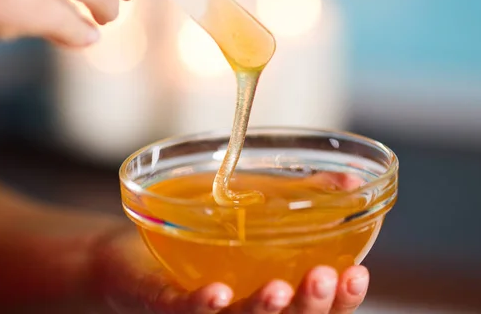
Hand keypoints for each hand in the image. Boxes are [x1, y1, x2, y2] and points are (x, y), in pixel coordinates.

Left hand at [0, 146, 368, 312]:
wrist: (120, 253)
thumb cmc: (192, 235)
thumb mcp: (249, 215)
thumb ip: (296, 201)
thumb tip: (348, 179)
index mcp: (262, 293)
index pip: (312, 309)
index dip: (341, 301)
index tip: (360, 275)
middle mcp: (235, 309)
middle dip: (312, 308)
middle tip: (325, 278)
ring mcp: (198, 312)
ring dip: (265, 309)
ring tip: (283, 287)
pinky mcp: (157, 302)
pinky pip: (180, 311)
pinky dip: (202, 306)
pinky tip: (218, 293)